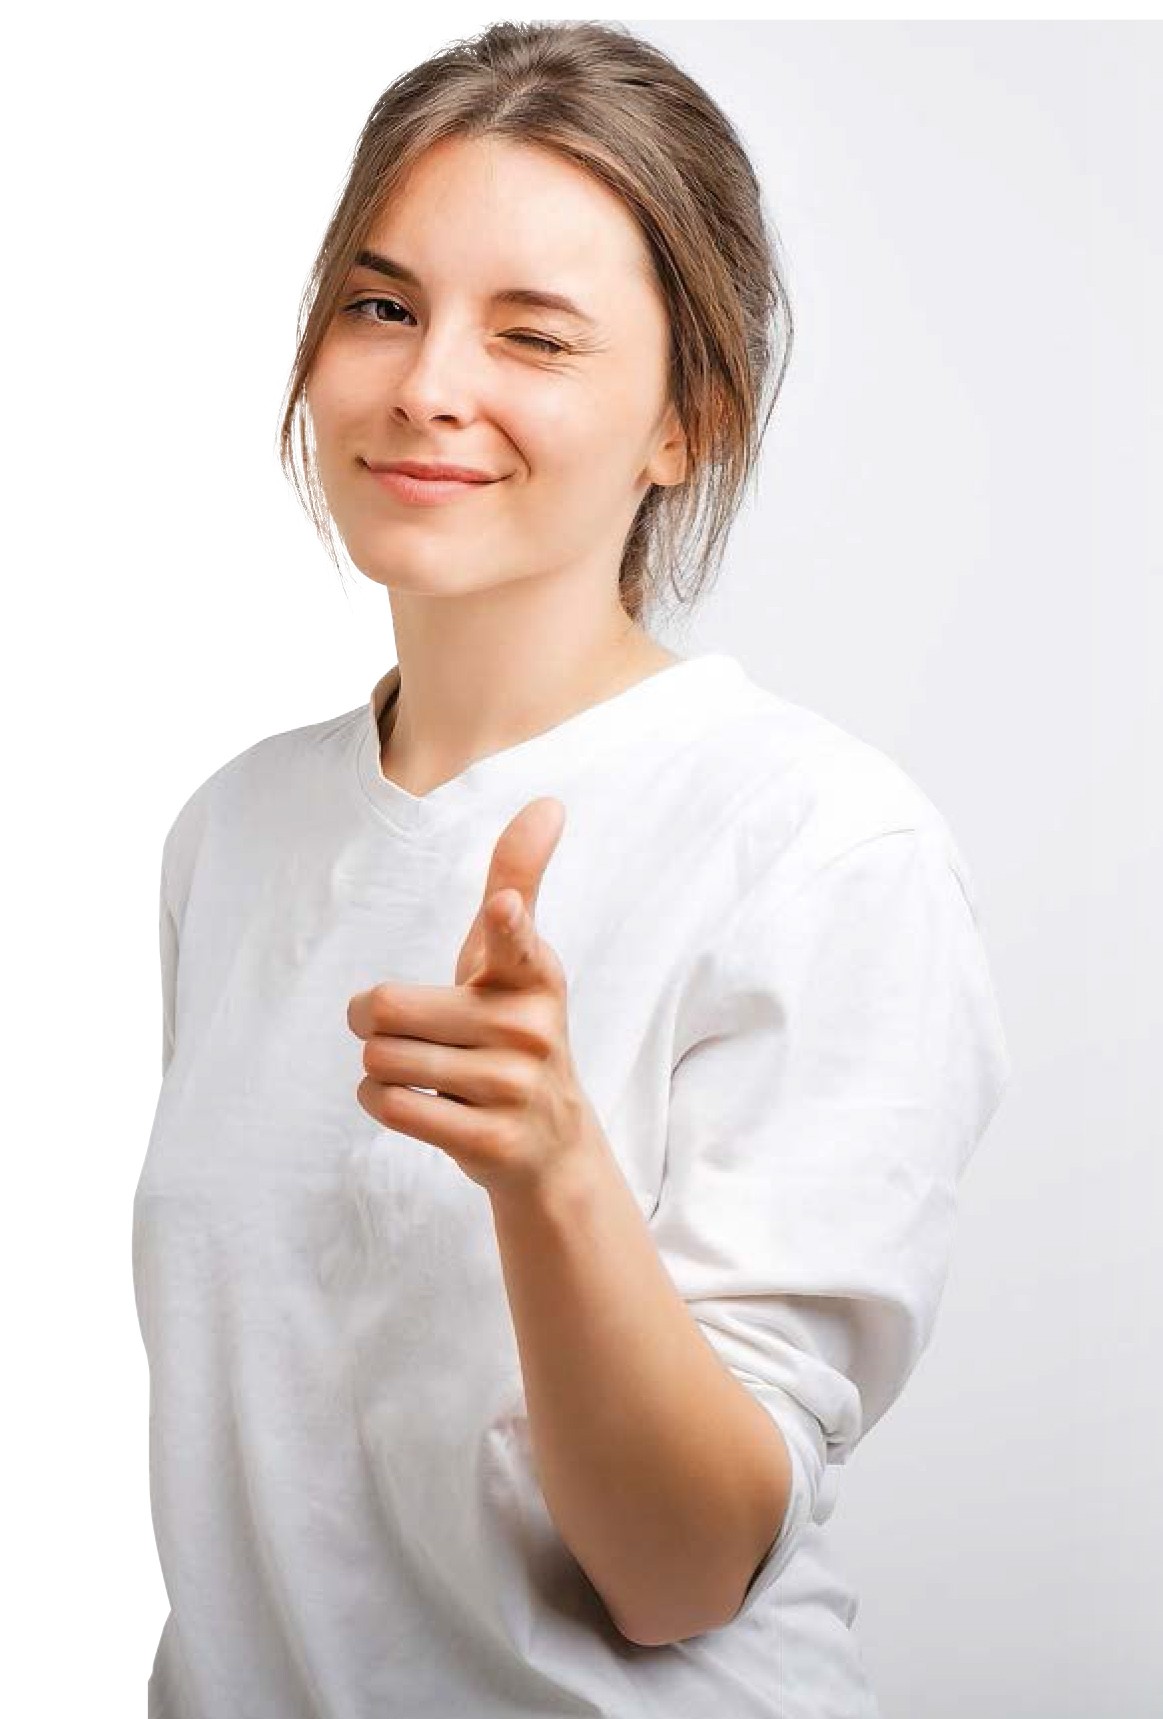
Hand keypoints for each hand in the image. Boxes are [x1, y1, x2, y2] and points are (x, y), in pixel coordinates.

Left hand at [347, 796, 599, 1199]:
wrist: (553, 1145)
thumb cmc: (517, 1028)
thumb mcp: (519, 957)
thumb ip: (519, 879)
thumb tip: (548, 801)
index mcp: (534, 973)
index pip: (515, 936)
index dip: (505, 921)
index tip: (505, 909)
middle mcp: (528, 1028)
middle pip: (385, 1008)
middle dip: (372, 1020)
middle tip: (407, 1030)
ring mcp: (511, 1087)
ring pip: (380, 1060)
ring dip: (381, 1067)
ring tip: (426, 1072)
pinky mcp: (489, 1139)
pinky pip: (389, 1106)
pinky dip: (384, 1102)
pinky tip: (422, 1102)